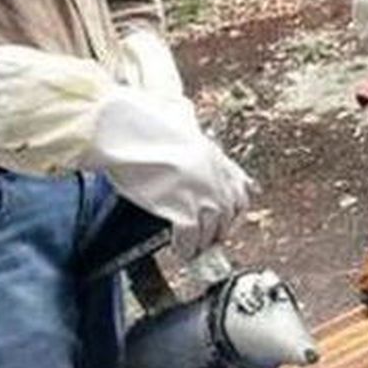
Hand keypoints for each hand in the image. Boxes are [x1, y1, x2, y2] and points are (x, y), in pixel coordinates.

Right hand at [92, 88, 253, 260]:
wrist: (126, 129)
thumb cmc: (144, 122)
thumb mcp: (179, 122)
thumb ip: (189, 132)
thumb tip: (184, 117)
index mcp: (216, 157)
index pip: (241, 191)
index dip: (233, 210)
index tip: (225, 219)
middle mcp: (216, 178)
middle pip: (227, 215)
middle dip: (217, 230)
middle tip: (207, 239)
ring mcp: (202, 196)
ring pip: (211, 231)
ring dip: (201, 243)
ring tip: (193, 251)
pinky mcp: (184, 211)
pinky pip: (190, 239)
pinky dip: (185, 247)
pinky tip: (179, 250)